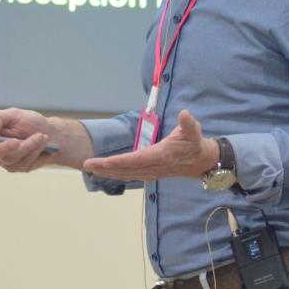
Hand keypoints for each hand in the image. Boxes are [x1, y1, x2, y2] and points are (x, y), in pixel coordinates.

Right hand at [0, 107, 54, 171]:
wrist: (52, 133)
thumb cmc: (30, 122)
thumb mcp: (14, 114)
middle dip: (6, 147)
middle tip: (18, 140)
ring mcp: (8, 161)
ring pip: (12, 158)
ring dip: (29, 146)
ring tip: (41, 136)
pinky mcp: (20, 167)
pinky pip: (25, 163)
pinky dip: (36, 151)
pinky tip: (43, 143)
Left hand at [83, 109, 218, 181]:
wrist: (202, 161)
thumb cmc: (195, 143)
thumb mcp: (194, 131)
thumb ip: (189, 123)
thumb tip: (185, 114)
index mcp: (160, 156)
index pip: (135, 160)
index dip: (118, 161)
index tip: (102, 161)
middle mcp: (153, 166)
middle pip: (125, 169)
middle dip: (105, 167)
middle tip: (86, 164)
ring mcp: (151, 172)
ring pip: (125, 174)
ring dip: (107, 171)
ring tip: (90, 167)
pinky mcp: (150, 173)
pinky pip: (129, 174)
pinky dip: (116, 173)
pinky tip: (106, 171)